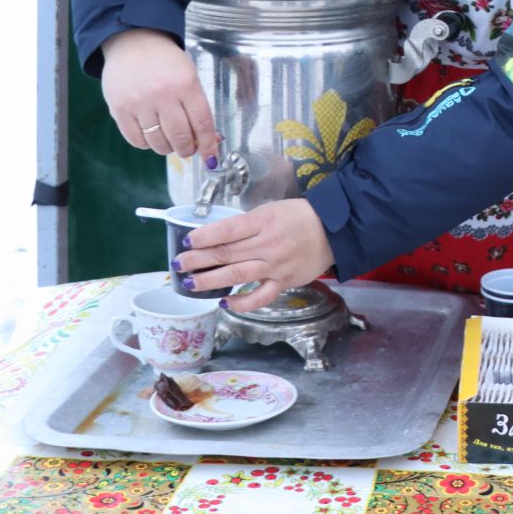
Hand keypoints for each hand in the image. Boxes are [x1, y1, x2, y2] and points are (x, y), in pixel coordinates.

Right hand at [99, 29, 218, 160]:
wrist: (133, 41)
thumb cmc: (166, 61)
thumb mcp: (189, 76)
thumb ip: (197, 107)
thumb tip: (209, 140)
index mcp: (186, 84)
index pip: (202, 124)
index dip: (208, 145)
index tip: (210, 157)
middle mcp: (162, 95)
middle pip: (180, 137)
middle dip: (187, 149)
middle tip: (187, 148)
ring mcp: (139, 103)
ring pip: (158, 142)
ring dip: (167, 148)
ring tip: (169, 141)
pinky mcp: (119, 109)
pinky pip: (136, 140)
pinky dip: (147, 144)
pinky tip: (151, 136)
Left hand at [175, 199, 334, 312]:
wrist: (334, 230)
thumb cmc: (299, 217)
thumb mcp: (271, 211)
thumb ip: (246, 225)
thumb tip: (215, 237)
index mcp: (263, 221)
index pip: (227, 230)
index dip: (204, 237)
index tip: (187, 241)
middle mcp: (268, 244)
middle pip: (226, 253)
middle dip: (198, 259)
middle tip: (179, 264)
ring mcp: (276, 266)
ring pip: (237, 275)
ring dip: (210, 280)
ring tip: (191, 283)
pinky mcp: (284, 282)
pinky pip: (260, 297)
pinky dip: (241, 303)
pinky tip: (224, 303)